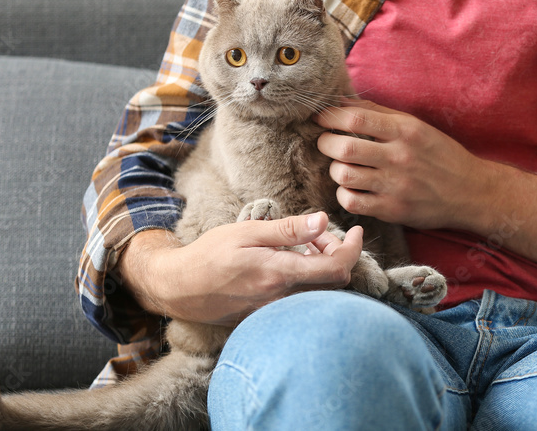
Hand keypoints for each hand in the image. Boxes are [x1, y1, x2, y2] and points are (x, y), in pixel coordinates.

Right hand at [119, 212, 362, 325]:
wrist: (180, 288)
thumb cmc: (210, 254)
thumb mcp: (247, 231)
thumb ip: (288, 229)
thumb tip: (323, 220)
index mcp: (280, 274)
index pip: (336, 268)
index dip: (353, 249)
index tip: (356, 231)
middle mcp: (283, 298)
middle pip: (334, 281)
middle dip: (336, 253)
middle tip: (316, 233)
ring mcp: (277, 311)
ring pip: (319, 290)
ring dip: (320, 265)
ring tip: (302, 244)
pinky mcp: (270, 316)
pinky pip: (303, 298)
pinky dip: (307, 278)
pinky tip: (290, 261)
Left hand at [314, 99, 496, 230]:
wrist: (471, 192)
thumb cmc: (441, 155)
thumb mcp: (416, 126)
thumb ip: (379, 113)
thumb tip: (341, 101)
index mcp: (405, 130)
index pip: (356, 117)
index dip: (329, 116)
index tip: (320, 117)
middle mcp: (399, 156)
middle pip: (344, 147)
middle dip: (325, 143)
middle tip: (325, 142)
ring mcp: (395, 185)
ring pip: (344, 175)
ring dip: (334, 169)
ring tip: (341, 166)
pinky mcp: (393, 210)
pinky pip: (352, 202)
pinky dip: (344, 194)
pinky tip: (351, 188)